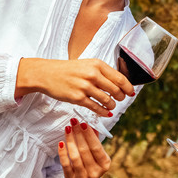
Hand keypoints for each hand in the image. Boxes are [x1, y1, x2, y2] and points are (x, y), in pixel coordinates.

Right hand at [16, 57, 134, 115]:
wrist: (47, 74)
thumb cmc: (68, 70)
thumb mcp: (87, 65)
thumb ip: (102, 72)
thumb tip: (119, 83)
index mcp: (97, 64)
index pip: (120, 78)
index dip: (128, 87)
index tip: (131, 92)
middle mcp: (92, 75)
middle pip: (116, 90)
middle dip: (121, 97)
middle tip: (120, 99)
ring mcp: (85, 87)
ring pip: (107, 100)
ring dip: (112, 106)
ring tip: (111, 106)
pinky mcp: (77, 98)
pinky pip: (96, 108)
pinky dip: (103, 112)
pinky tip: (105, 113)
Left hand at [58, 117, 110, 177]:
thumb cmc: (91, 165)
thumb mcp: (97, 155)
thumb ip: (95, 140)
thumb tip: (91, 123)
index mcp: (105, 164)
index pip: (96, 147)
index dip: (89, 135)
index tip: (83, 123)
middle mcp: (95, 172)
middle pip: (85, 150)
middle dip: (78, 134)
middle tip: (73, 121)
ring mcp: (83, 177)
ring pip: (75, 156)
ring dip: (70, 140)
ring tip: (67, 128)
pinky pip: (65, 164)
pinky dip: (62, 153)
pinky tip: (61, 142)